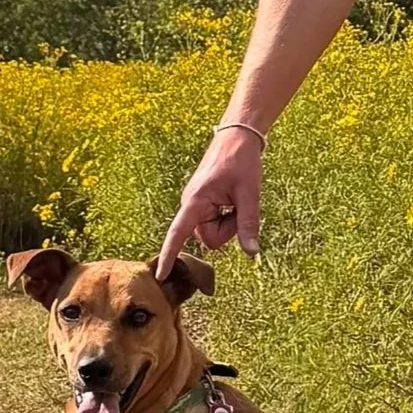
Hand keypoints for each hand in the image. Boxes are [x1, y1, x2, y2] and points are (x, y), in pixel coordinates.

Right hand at [156, 130, 262, 274]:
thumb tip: (252, 254)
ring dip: (229, 222)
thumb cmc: (241, 160)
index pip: (178, 234)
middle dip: (228, 229)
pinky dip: (227, 216)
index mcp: (195, 201)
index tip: (160, 276)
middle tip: (239, 205)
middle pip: (209, 239)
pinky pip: (215, 222)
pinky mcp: (203, 204)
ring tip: (236, 198)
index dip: (170, 255)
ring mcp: (196, 205)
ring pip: (213, 232)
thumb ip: (248, 225)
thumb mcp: (249, 193)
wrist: (237, 136)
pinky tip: (232, 198)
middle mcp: (191, 205)